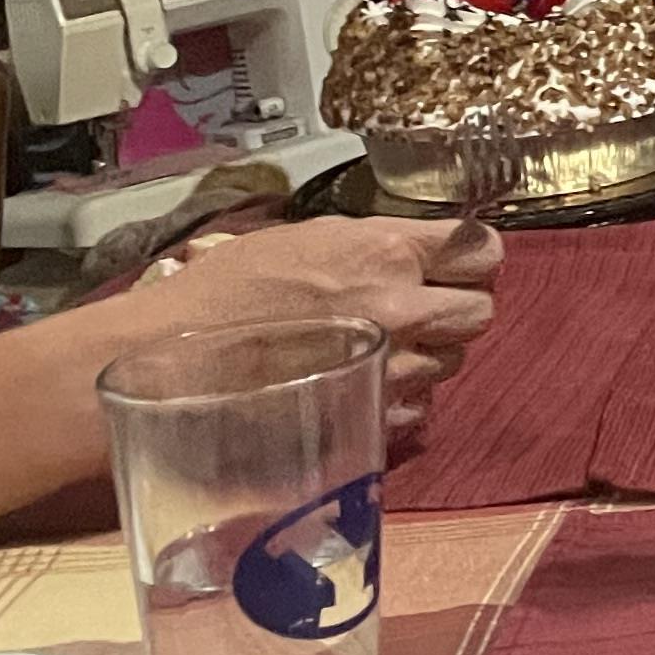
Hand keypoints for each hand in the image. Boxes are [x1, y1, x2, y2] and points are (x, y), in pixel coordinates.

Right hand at [119, 219, 501, 429]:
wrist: (171, 357)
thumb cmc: (225, 291)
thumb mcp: (305, 238)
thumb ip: (374, 243)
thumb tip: (416, 250)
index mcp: (384, 251)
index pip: (483, 249)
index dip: (473, 257)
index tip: (456, 261)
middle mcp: (401, 308)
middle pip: (481, 310)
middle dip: (458, 306)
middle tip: (424, 307)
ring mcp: (391, 368)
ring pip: (454, 361)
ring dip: (430, 353)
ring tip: (381, 346)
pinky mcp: (371, 416)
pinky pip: (421, 407)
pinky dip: (402, 396)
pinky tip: (363, 382)